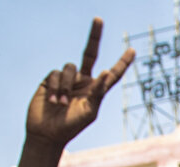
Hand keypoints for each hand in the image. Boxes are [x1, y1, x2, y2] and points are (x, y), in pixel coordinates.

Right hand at [25, 18, 133, 147]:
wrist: (47, 133)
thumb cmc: (71, 127)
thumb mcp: (89, 112)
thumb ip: (98, 92)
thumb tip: (106, 71)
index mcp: (96, 90)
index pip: (112, 74)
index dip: (122, 63)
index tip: (132, 50)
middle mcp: (83, 81)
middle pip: (90, 53)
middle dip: (94, 36)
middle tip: (99, 19)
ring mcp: (67, 79)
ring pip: (70, 67)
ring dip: (65, 85)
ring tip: (61, 103)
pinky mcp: (50, 79)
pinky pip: (56, 73)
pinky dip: (55, 86)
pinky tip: (52, 100)